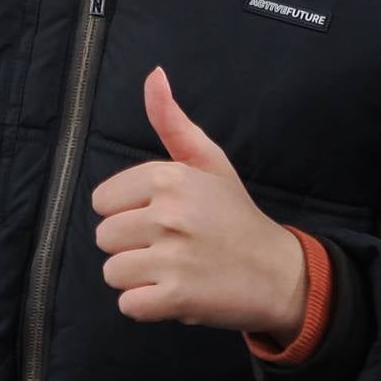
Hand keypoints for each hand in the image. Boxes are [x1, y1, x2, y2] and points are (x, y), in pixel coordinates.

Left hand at [89, 65, 308, 343]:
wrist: (278, 273)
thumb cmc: (236, 217)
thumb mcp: (209, 163)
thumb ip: (173, 123)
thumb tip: (153, 74)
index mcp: (169, 177)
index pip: (102, 201)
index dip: (127, 213)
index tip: (162, 218)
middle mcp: (168, 213)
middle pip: (104, 237)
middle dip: (132, 247)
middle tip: (172, 247)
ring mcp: (172, 257)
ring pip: (112, 272)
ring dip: (138, 278)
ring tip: (173, 270)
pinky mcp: (176, 297)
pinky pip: (128, 305)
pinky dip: (148, 306)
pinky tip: (175, 293)